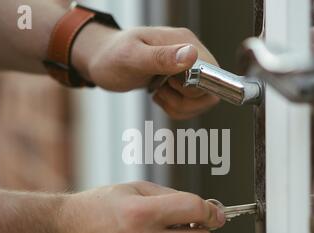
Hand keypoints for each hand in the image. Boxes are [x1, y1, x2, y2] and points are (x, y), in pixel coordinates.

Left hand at [72, 25, 220, 119]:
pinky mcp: (183, 81)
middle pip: (211, 90)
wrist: (101, 59)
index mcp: (184, 42)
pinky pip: (192, 105)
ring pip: (203, 101)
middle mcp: (192, 54)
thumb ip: (161, 57)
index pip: (212, 73)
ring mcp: (188, 69)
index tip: (172, 86)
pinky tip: (160, 97)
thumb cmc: (112, 56)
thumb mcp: (132, 57)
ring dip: (180, 107)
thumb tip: (191, 55)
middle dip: (185, 101)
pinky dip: (177, 109)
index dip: (196, 88)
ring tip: (159, 95)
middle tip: (161, 91)